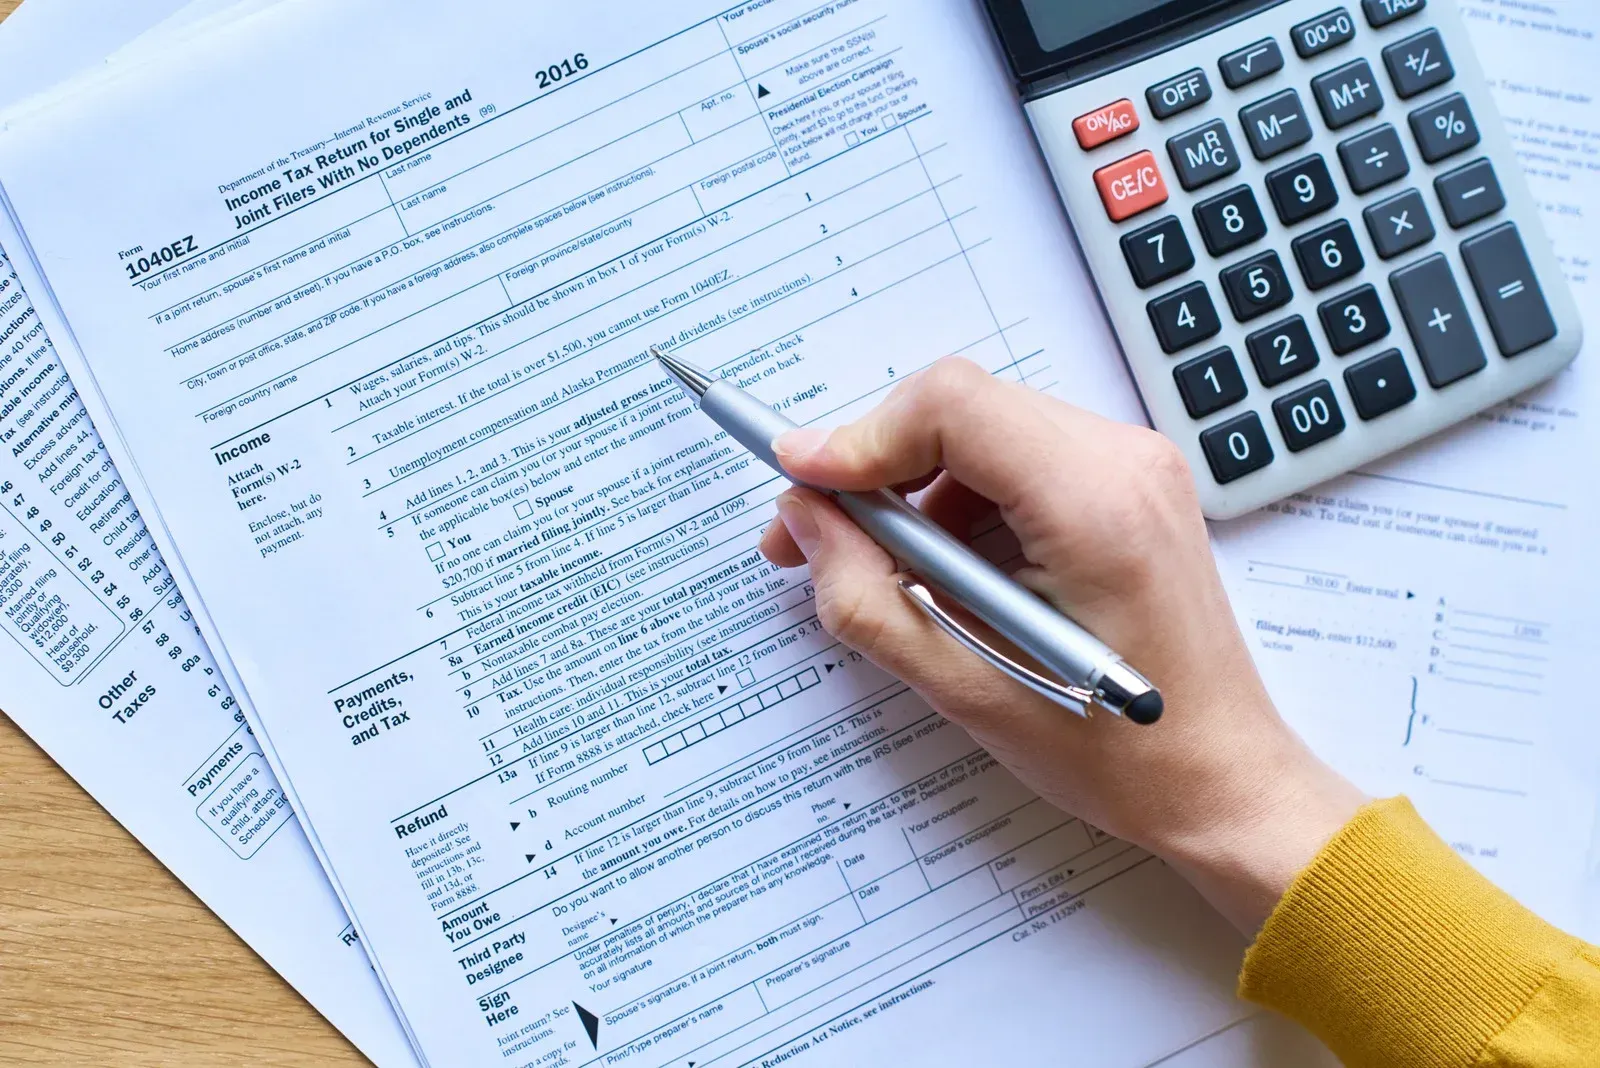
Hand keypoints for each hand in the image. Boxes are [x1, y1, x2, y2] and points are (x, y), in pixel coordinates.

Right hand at [758, 358, 1362, 932]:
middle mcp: (1124, 462)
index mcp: (1094, 506)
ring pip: (982, 428)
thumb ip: (866, 595)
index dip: (859, 436)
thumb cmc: (1117, 754)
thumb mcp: (963, 688)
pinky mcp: (1128, 484)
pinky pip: (1016, 457)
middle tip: (816, 535)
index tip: (800, 481)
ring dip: (917, 488)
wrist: (1221, 778)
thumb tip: (805, 517)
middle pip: (960, 406)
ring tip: (891, 573)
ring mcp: (1134, 466)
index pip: (951, 404)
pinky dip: (962, 500)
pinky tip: (951, 572)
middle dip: (875, 465)